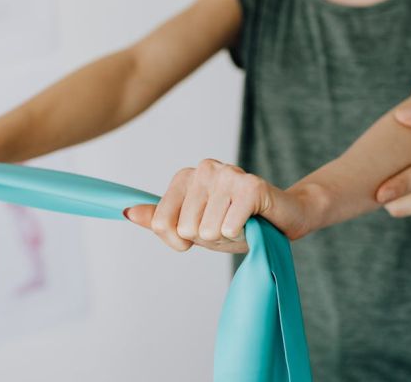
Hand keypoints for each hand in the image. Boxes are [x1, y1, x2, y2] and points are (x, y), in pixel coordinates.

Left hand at [123, 159, 314, 252]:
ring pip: (206, 229)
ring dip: (226, 236)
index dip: (179, 241)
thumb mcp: (193, 227)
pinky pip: (229, 226)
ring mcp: (228, 173)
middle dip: (207, 238)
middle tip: (227, 227)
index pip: (159, 223)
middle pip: (185, 228)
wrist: (283, 218)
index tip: (198, 235)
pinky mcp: (251, 185)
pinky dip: (241, 233)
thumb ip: (160, 219)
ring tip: (240, 223)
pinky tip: (252, 221)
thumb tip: (126, 211)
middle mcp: (203, 169)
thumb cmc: (236, 223)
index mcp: (185, 177)